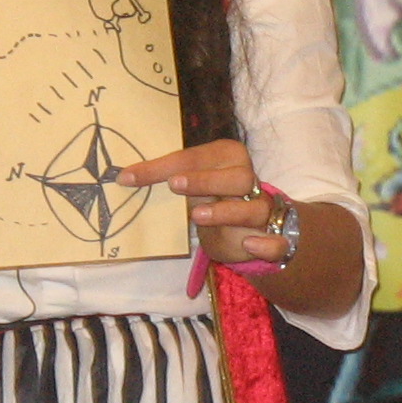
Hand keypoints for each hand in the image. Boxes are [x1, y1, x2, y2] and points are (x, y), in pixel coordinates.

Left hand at [119, 139, 289, 266]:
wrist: (255, 229)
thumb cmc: (216, 199)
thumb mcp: (192, 185)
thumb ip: (167, 178)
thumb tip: (124, 177)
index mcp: (229, 158)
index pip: (196, 158)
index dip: (162, 167)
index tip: (129, 177)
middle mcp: (250, 181)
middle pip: (237, 177)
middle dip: (206, 180)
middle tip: (174, 186)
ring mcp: (263, 211)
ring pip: (255, 208)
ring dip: (227, 211)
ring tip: (196, 217)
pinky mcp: (274, 239)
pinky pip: (277, 241)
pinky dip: (266, 243)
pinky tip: (248, 245)